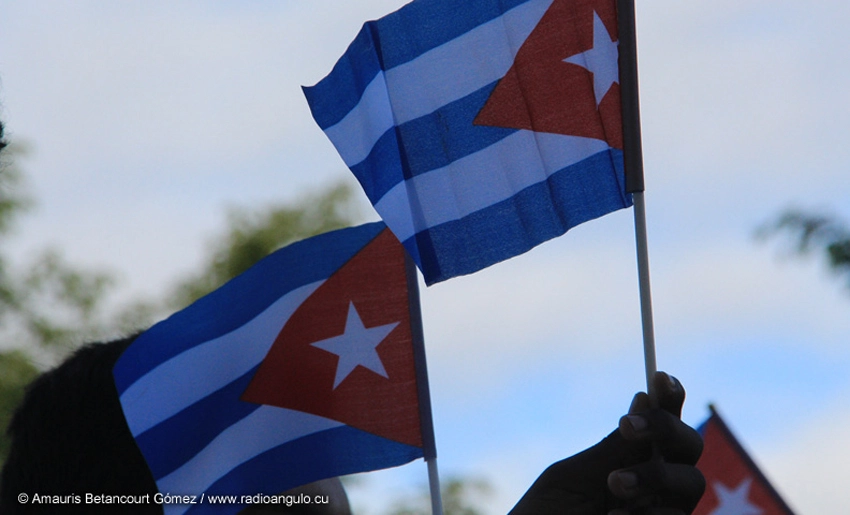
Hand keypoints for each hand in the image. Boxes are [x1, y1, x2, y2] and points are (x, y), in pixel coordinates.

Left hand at [509, 372, 704, 514]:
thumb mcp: (570, 479)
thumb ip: (609, 448)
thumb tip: (644, 398)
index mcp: (630, 464)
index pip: (662, 426)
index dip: (670, 399)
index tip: (661, 377)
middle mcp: (653, 489)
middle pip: (689, 449)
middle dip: (665, 430)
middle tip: (627, 427)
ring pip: (691, 484)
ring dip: (652, 477)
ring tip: (613, 488)